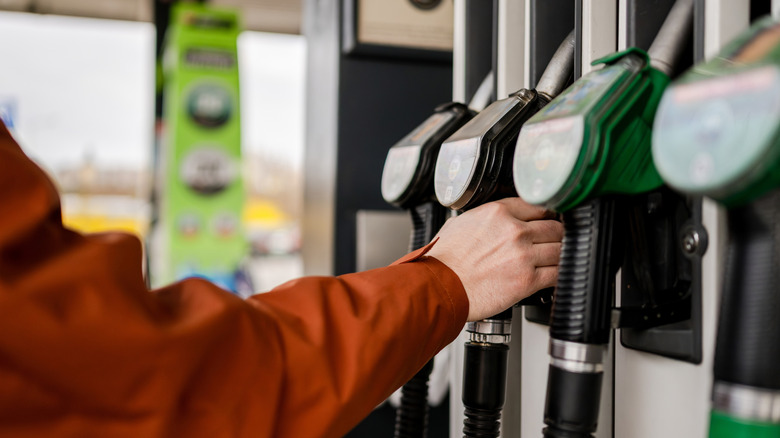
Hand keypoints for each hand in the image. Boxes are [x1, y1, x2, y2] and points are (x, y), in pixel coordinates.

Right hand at [426, 197, 562, 321]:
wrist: (439, 287)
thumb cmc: (443, 260)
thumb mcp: (460, 223)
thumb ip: (483, 217)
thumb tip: (490, 220)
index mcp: (498, 212)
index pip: (538, 206)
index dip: (545, 215)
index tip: (547, 222)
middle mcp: (514, 230)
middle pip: (554, 227)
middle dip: (556, 235)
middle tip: (553, 242)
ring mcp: (523, 255)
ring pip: (560, 249)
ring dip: (559, 255)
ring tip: (553, 259)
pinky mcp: (527, 280)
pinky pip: (557, 273)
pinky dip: (558, 275)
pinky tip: (552, 276)